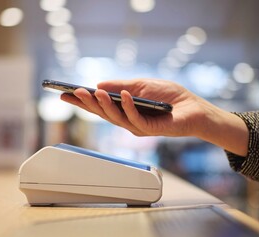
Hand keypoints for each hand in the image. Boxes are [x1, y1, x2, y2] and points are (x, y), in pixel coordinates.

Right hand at [61, 78, 209, 136]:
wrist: (193, 107)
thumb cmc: (169, 96)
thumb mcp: (142, 85)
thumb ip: (122, 85)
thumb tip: (100, 84)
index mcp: (124, 110)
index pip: (100, 106)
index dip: (83, 101)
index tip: (65, 93)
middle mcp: (128, 121)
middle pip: (103, 114)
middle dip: (87, 103)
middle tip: (72, 93)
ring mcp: (137, 127)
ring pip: (116, 118)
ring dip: (104, 104)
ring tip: (94, 92)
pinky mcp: (150, 129)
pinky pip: (135, 119)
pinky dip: (128, 106)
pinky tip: (123, 95)